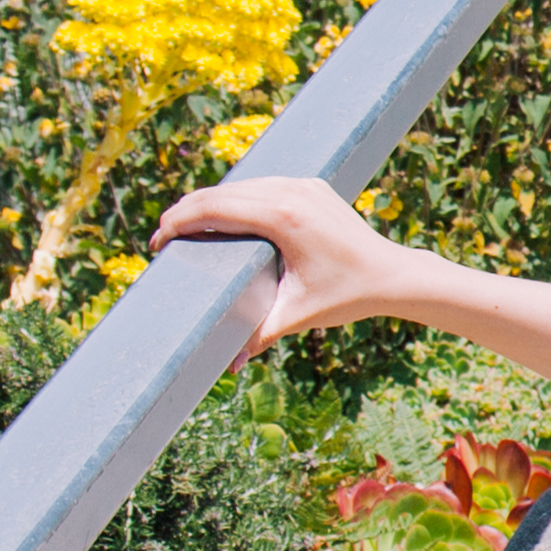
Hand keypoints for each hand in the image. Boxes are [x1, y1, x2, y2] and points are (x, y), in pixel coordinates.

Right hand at [152, 175, 433, 358]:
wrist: (392, 275)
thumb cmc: (347, 295)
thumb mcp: (298, 315)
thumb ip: (258, 336)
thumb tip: (227, 366)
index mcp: (283, 217)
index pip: (215, 209)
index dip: (179, 222)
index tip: (157, 243)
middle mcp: (291, 192)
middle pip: (221, 193)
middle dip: (186, 212)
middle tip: (162, 238)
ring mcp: (303, 184)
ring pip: (240, 185)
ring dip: (210, 203)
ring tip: (186, 228)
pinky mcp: (312, 186)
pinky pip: (263, 185)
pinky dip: (238, 198)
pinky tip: (222, 217)